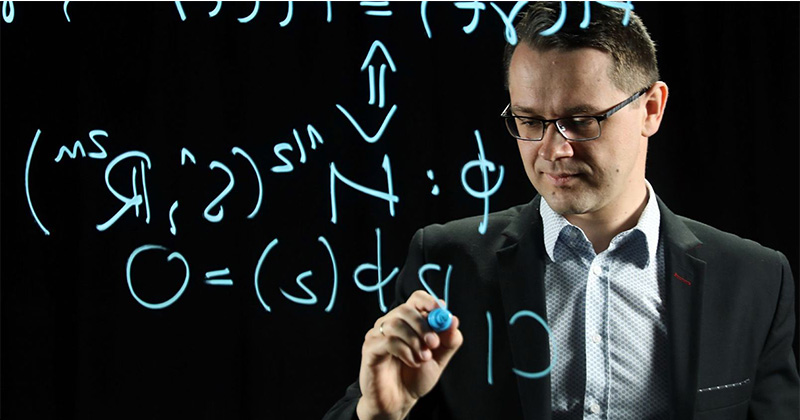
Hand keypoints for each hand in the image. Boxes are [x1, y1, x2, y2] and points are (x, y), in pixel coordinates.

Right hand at [356, 290, 463, 419]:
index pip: (417, 298)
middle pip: (405, 308)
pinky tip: (411, 362)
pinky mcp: (370, 348)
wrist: (399, 401)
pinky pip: (388, 341)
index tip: (441, 312)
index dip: (429, 302)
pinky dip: (404, 351)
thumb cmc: (416, 377)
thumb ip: (448, 340)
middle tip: (434, 343)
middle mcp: (391, 323)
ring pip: (396, 323)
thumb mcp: (440, 359)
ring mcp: (378, 334)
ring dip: (414, 341)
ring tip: (422, 358)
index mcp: (409, 321)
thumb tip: (453, 320)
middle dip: (423, 325)